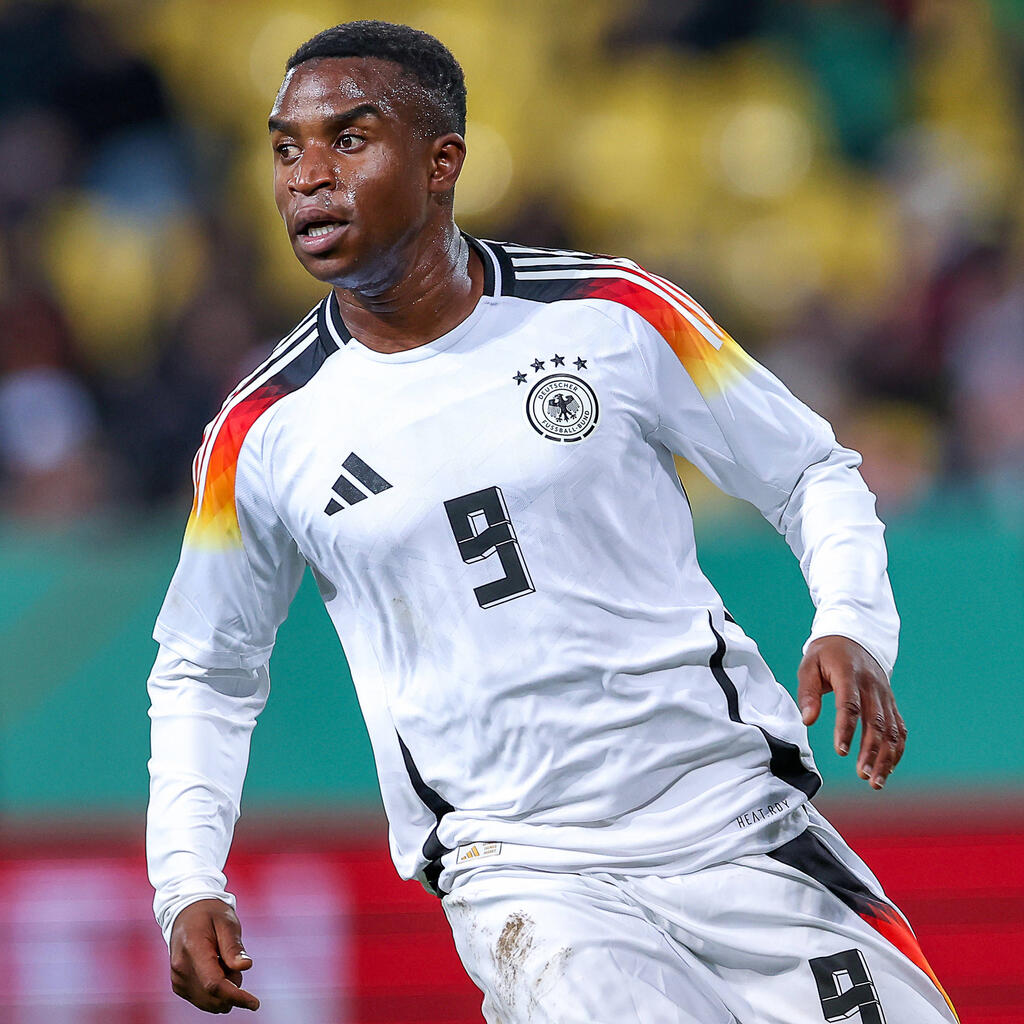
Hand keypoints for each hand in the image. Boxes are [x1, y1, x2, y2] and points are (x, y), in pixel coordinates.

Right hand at [169, 898, 259, 1012]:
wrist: (187, 912)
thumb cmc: (210, 914)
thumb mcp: (227, 922)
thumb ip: (234, 947)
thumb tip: (245, 966)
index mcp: (193, 950)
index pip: (214, 984)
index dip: (236, 996)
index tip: (254, 1003)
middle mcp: (181, 969)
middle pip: (212, 996)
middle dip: (233, 988)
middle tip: (234, 961)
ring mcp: (177, 979)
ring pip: (208, 1002)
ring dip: (224, 990)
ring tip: (222, 961)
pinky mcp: (178, 985)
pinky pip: (202, 999)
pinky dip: (215, 990)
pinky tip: (215, 968)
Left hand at [797, 636, 906, 789]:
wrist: (855, 637)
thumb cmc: (827, 654)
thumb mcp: (809, 665)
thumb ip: (808, 692)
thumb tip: (808, 720)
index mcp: (849, 675)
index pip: (850, 705)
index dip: (846, 729)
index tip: (841, 752)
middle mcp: (872, 686)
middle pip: (876, 722)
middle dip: (871, 751)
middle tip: (862, 775)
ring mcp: (885, 695)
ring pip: (892, 729)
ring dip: (886, 757)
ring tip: (875, 781)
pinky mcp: (890, 702)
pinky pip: (899, 728)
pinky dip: (897, 749)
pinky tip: (888, 768)